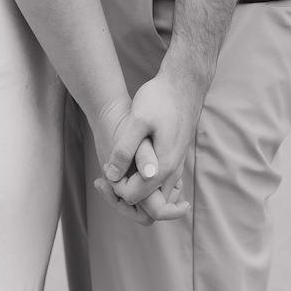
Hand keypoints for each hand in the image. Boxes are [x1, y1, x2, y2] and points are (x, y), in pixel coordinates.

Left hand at [100, 62, 204, 208]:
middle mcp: (173, 172)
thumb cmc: (160, 99)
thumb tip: (113, 175)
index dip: (116, 188)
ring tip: (113, 170)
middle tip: (106, 176)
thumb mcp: (138, 120)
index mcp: (163, 167)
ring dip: (134, 191)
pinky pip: (160, 185)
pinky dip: (143, 183)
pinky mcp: (174, 159)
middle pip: (150, 207)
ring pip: (156, 198)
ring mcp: (176, 167)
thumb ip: (125, 150)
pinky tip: (127, 162)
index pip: (135, 198)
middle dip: (125, 197)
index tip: (106, 168)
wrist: (184, 83)